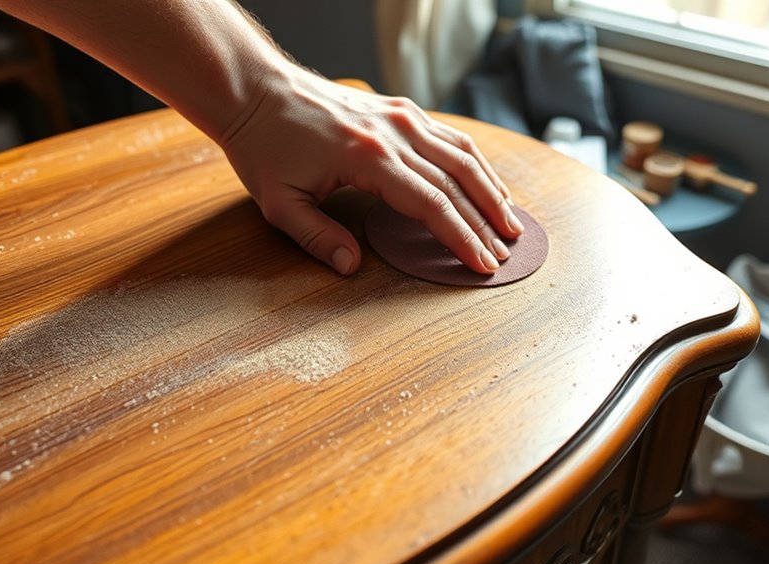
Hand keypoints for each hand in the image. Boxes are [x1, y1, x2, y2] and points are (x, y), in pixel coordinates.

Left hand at [220, 69, 524, 274]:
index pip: (432, 204)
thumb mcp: (280, 203)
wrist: (257, 91)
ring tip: (511, 223)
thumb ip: (318, 238)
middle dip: (486, 222)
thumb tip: (352, 267)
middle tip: (507, 253)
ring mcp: (402, 116)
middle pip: (458, 182)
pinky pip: (451, 138)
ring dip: (492, 191)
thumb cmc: (264, 147)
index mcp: (369, 158)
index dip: (462, 238)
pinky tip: (487, 185)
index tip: (483, 264)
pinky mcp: (401, 109)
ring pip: (464, 155)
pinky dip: (475, 165)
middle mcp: (395, 133)